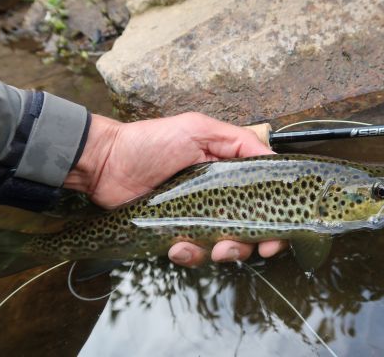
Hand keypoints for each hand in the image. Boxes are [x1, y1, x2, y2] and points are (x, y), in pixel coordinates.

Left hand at [64, 112, 287, 266]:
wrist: (106, 163)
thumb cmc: (152, 141)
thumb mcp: (199, 129)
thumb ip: (238, 141)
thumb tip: (273, 158)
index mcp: (230, 175)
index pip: (264, 200)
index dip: (276, 222)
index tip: (277, 236)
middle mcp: (220, 199)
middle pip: (250, 230)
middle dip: (248, 244)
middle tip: (234, 245)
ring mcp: (198, 219)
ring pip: (224, 247)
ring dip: (221, 251)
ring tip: (210, 247)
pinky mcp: (177, 235)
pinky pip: (193, 254)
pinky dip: (189, 254)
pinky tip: (177, 245)